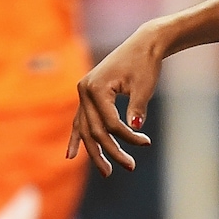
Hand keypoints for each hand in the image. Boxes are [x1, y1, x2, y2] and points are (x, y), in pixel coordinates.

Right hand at [68, 26, 162, 174]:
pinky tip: (71, 156)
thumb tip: (134, 129)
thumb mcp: (144, 87)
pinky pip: (80, 121)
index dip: (128, 137)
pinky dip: (77, 138)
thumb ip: (138, 108)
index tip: (146, 142)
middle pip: (95, 130)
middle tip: (130, 167)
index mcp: (96, 87)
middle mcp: (84, 91)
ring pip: (86, 129)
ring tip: (108, 172)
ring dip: (95, 151)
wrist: (143, 45)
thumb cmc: (145, 64)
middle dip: (111, 151)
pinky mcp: (87, 95)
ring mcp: (83, 93)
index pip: (110, 123)